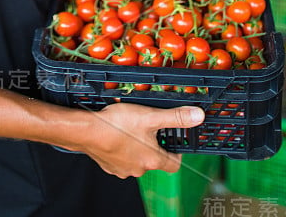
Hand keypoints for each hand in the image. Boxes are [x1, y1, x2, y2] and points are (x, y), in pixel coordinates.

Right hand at [76, 103, 204, 178]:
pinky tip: (116, 135)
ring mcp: (123, 169)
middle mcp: (140, 169)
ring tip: (131, 128)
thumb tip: (198, 116)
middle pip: (154, 160)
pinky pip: (121, 159)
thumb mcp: (150, 116)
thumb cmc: (118, 124)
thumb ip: (175, 117)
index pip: (174, 164)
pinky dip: (122, 149)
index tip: (174, 139)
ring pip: (137, 159)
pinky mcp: (109, 166)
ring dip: (137, 146)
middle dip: (153, 144)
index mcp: (153, 159)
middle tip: (149, 127)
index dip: (177, 152)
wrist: (87, 131)